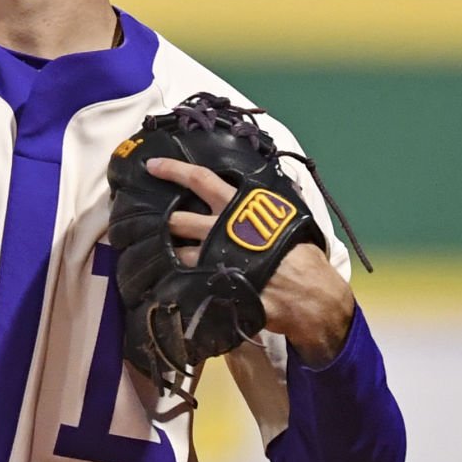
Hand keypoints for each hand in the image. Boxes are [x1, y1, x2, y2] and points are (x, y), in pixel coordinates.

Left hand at [145, 156, 354, 366]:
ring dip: (168, 252)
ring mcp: (213, 258)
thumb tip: (260, 183)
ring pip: (177, 251)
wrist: (310, 295)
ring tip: (163, 254)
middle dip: (164, 220)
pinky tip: (172, 281)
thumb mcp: (286, 218)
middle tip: (157, 221)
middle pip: (177, 219)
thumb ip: (266, 202)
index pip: (200, 180)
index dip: (174, 171)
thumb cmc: (300, 254)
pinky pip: (186, 280)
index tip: (152, 166)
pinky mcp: (212, 283)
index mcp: (238, 208)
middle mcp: (220, 230)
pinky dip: (177, 279)